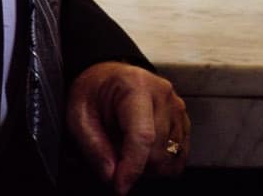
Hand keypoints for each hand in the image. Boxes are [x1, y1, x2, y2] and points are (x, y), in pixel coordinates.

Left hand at [68, 62, 188, 192]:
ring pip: (172, 158)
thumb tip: (111, 175)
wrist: (107, 78)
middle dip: (135, 165)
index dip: (132, 167)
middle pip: (158, 152)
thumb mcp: (78, 115)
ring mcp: (177, 107)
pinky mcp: (183, 120)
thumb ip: (93, 146)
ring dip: (148, 164)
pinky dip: (161, 162)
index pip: (142, 135)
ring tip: (127, 146)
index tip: (119, 187)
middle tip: (114, 151)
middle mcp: (162, 94)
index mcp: (135, 85)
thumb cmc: (93, 93)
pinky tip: (143, 149)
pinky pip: (180, 156)